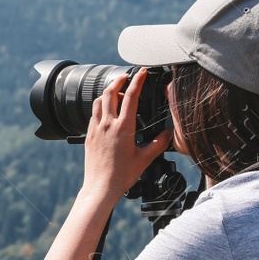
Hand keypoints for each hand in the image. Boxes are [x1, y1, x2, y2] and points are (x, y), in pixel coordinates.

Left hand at [80, 67, 170, 203]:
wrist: (101, 187)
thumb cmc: (122, 175)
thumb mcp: (145, 159)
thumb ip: (159, 143)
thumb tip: (169, 133)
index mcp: (123, 127)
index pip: (131, 96)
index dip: (138, 81)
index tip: (142, 72)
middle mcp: (108, 124)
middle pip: (110, 92)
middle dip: (120, 80)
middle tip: (127, 77)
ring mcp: (96, 128)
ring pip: (99, 101)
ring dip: (108, 92)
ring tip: (117, 92)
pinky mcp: (89, 135)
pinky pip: (93, 114)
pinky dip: (101, 106)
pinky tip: (106, 111)